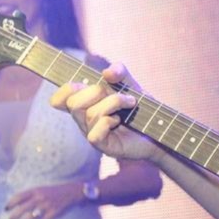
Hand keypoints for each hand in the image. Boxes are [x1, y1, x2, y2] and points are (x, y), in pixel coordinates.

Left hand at [6, 182, 82, 218]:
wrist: (71, 192)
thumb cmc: (53, 192)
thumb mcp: (41, 189)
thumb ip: (30, 195)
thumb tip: (17, 204)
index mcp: (35, 191)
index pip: (18, 197)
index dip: (10, 203)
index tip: (6, 209)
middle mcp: (39, 198)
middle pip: (22, 208)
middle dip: (14, 216)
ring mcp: (46, 206)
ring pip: (30, 217)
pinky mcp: (53, 214)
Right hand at [50, 63, 164, 162]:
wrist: (159, 127)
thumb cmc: (140, 107)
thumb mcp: (130, 83)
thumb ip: (119, 71)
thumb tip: (106, 73)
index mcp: (85, 104)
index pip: (59, 99)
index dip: (65, 89)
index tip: (84, 84)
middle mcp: (85, 120)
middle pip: (72, 103)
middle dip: (96, 92)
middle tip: (117, 93)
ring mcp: (93, 133)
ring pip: (90, 114)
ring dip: (114, 103)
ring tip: (130, 103)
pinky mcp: (103, 147)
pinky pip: (94, 134)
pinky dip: (108, 122)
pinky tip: (119, 122)